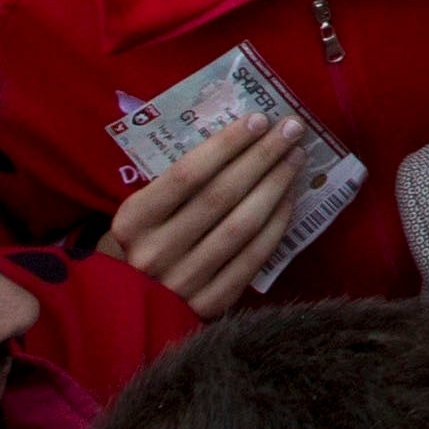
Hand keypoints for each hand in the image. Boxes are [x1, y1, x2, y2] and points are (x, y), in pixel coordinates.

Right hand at [103, 116, 313, 320]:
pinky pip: (252, 259)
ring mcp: (183, 283)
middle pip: (220, 196)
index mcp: (132, 222)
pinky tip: (290, 200)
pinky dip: (275, 226)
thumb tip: (238, 138)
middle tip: (291, 130)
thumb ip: (176, 184)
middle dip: (261, 157)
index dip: (226, 145)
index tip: (259, 119)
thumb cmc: (144, 243)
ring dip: (275, 187)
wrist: (135, 309)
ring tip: (296, 159)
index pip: (186, 175)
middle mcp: (155, 252)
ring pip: (241, 227)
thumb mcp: (143, 213)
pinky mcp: (210, 305)